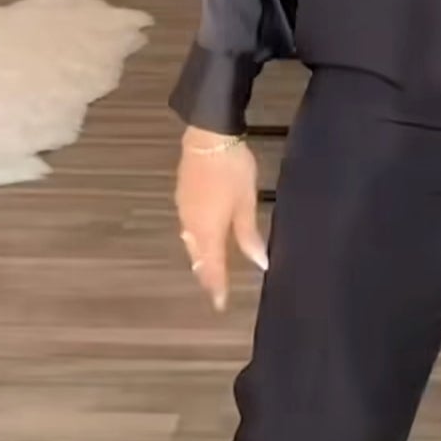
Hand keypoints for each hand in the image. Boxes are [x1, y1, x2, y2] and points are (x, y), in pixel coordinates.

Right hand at [175, 128, 266, 313]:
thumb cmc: (231, 170)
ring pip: (191, 242)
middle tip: (214, 289)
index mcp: (208, 230)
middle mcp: (191, 225)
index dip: (216, 286)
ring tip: (208, 269)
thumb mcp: (246, 202)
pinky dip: (195, 239)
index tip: (220, 304)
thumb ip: (249, 234)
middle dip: (206, 274)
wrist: (208, 137)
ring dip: (199, 257)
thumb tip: (258, 262)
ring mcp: (184, 209)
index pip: (212, 266)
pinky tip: (201, 237)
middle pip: (197, 257)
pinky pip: (188, 226)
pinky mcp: (182, 196)